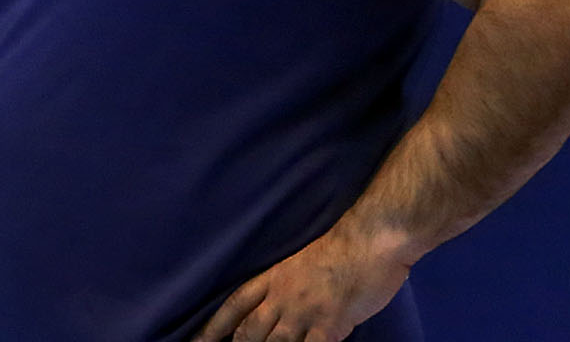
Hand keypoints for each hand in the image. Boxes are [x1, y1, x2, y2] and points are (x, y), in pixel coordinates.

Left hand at [193, 225, 410, 341]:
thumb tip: (281, 304)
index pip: (236, 304)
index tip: (198, 341)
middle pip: (250, 331)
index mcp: (275, 276)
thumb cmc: (344, 244)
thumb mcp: (303, 259)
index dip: (215, 325)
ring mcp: (304, 312)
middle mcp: (283, 296)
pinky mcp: (328, 326)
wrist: (370, 238)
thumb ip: (289, 282)